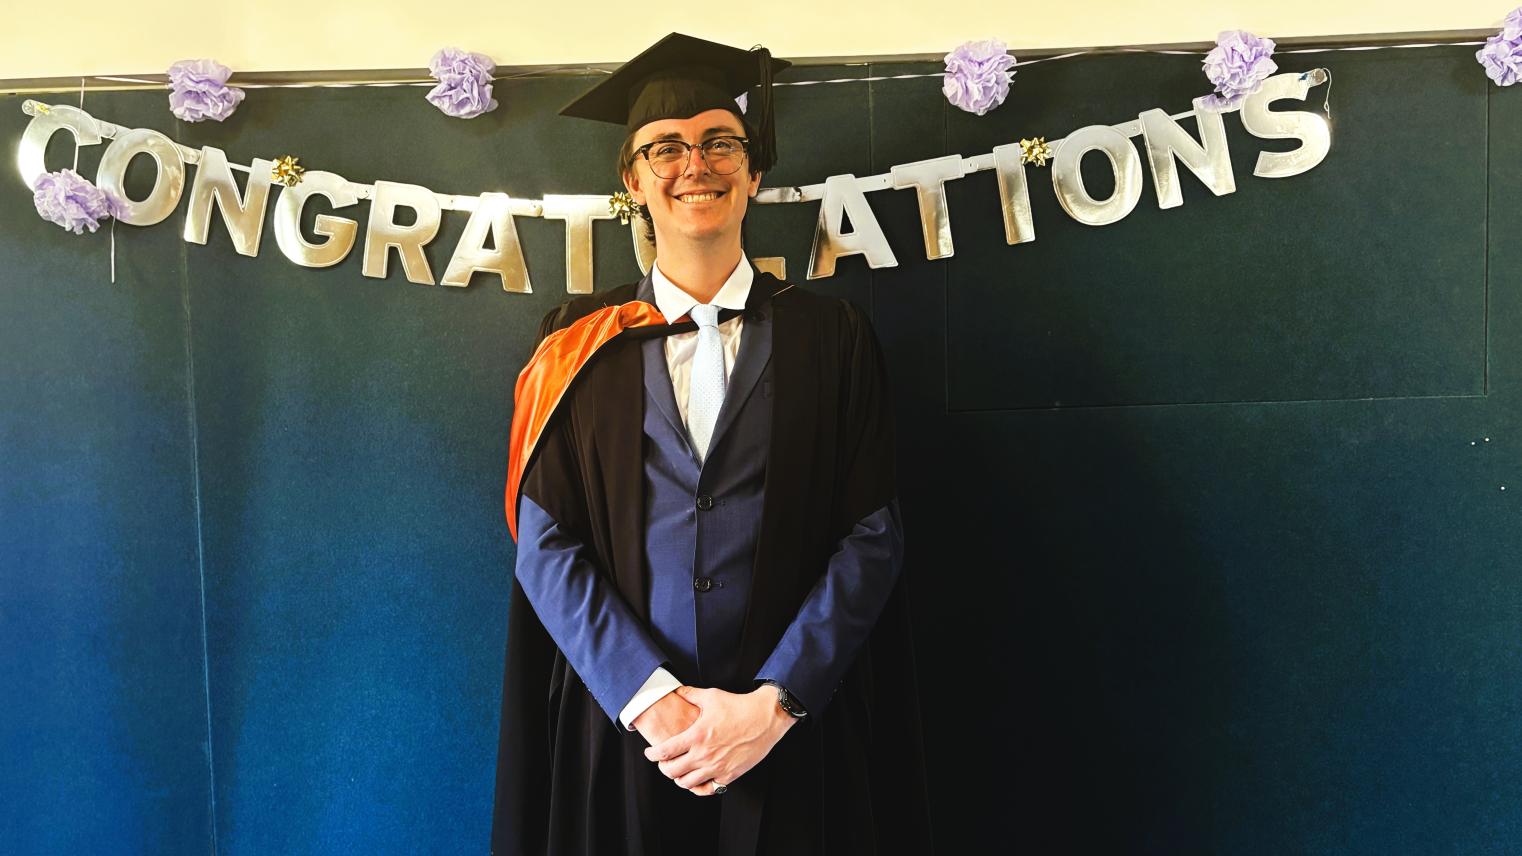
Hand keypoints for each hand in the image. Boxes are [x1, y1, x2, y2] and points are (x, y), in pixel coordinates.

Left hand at [643, 685, 796, 795]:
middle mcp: (704, 755)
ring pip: (687, 784)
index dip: (652, 755)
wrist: (765, 718)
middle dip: (663, 768)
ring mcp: (717, 767)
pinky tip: (698, 779)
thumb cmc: (739, 706)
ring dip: (679, 779)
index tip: (650, 753)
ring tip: (679, 772)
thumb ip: (689, 694)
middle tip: (664, 763)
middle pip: (672, 771)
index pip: (664, 752)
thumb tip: (676, 691)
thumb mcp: (711, 696)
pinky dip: (699, 787)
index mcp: (696, 736)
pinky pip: (708, 789)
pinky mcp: (730, 775)